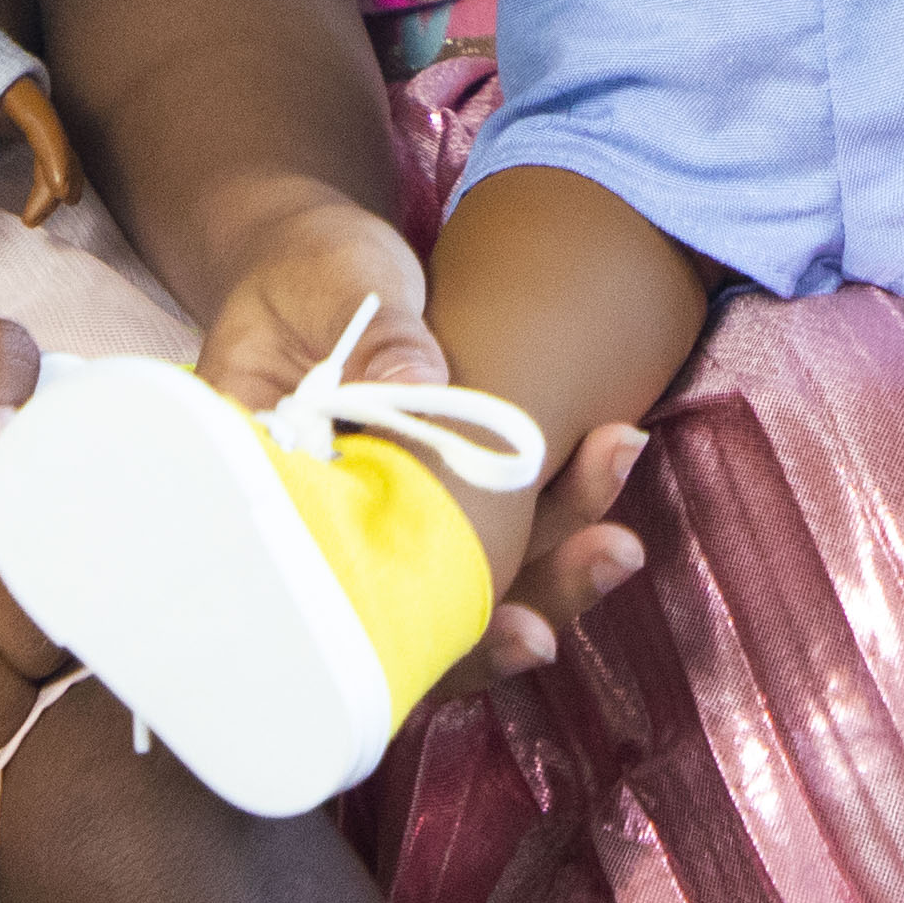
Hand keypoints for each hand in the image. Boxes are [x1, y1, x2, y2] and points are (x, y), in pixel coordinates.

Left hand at [0, 71, 85, 224]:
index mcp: (7, 87)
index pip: (42, 122)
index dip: (55, 155)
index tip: (60, 191)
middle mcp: (23, 96)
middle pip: (53, 139)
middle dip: (53, 180)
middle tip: (31, 220)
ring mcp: (23, 108)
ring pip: (55, 144)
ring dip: (56, 180)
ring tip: (35, 217)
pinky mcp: (17, 120)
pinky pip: (45, 147)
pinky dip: (49, 172)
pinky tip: (48, 195)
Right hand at [193, 206, 652, 676]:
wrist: (320, 264)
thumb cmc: (305, 274)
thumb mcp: (329, 284)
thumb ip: (371, 332)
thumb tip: (419, 382)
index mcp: (276, 501)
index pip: (346, 604)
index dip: (432, 638)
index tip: (525, 630)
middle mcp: (339, 534)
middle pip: (426, 621)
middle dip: (525, 614)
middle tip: (608, 560)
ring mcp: (398, 523)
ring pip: (477, 588)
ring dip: (563, 565)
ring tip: (627, 528)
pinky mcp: (448, 497)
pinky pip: (509, 529)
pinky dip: (566, 503)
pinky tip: (617, 452)